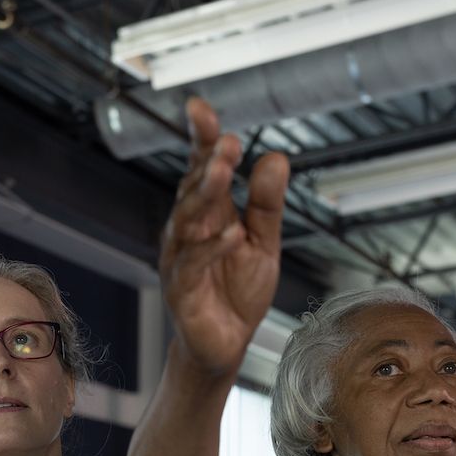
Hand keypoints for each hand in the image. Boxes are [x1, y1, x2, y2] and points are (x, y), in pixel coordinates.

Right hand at [159, 97, 289, 377]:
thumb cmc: (238, 292)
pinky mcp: (181, 290)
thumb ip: (267, 204)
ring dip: (205, 194)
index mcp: (206, 213)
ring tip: (224, 170)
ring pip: (187, 220)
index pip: (200, 168)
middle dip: (208, 162)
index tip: (200, 109)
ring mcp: (179, 259)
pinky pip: (193, 263)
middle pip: (193, 188)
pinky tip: (231, 233)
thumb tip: (275, 158)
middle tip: (227, 141)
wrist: (225, 346)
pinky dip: (212, 247)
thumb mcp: (264, 242)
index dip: (201, 138)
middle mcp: (186, 230)